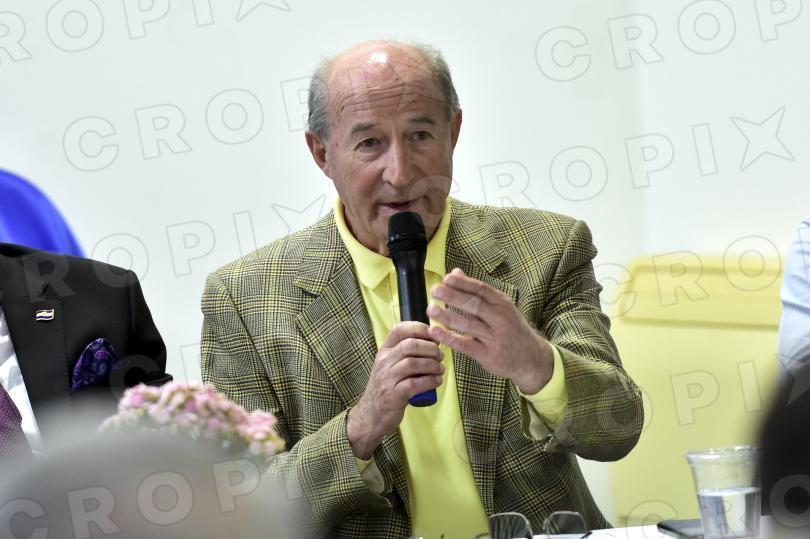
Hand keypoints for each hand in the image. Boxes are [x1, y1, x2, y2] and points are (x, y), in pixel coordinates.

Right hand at [347, 322, 443, 459]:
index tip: (433, 334)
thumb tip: (433, 341)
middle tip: (440, 356)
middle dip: (430, 348)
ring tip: (440, 369)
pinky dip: (429, 381)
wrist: (371, 414)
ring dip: (432, 365)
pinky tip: (436, 381)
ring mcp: (387, 379)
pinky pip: (414, 384)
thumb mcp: (390, 366)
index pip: (398, 329)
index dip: (418, 328)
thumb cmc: (387, 388)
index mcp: (384, 351)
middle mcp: (383, 362)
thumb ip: (405, 353)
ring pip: (413, 363)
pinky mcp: (393, 396)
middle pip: (410, 345)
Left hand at [426, 268, 553, 393]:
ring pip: (468, 324)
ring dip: (447, 317)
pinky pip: (465, 344)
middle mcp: (500, 319)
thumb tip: (455, 272)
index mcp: (502, 304)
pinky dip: (449, 338)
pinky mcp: (487, 354)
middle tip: (435, 291)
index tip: (447, 278)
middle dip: (453, 297)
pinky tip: (436, 332)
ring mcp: (494, 337)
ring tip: (431, 310)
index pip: (481, 289)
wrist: (531, 359)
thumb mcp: (501, 308)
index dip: (463, 283)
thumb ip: (477, 291)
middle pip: (474, 305)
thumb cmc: (511, 329)